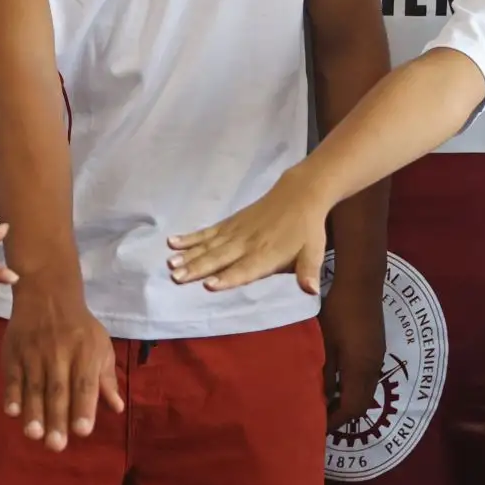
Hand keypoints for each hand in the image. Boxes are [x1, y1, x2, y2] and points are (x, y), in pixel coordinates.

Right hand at [3, 285, 124, 450]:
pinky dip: (11, 394)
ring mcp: (34, 352)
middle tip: (56, 446)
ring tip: (34, 435)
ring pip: (33, 386)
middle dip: (56, 418)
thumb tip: (118, 407)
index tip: (82, 431)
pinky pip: (12, 375)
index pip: (84, 383)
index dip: (84, 407)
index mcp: (85, 352)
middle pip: (58, 390)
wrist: (47, 294)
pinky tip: (12, 412)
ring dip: (33, 412)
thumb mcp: (100, 346)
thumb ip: (106, 378)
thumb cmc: (80, 327)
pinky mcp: (14, 352)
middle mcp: (59, 353)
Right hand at [166, 171, 330, 292]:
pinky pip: (208, 232)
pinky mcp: (230, 223)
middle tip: (176, 276)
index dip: (227, 278)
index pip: (244, 269)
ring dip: (189, 254)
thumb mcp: (314, 252)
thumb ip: (308, 271)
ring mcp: (236, 231)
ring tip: (170, 262)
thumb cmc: (306, 229)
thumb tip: (311, 290)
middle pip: (219, 258)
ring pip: (209, 245)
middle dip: (197, 268)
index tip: (208, 284)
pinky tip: (174, 241)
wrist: (300, 194)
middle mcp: (247, 244)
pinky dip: (191, 237)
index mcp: (266, 254)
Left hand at [319, 274, 385, 430]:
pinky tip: (337, 381)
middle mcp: (373, 368)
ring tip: (326, 402)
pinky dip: (353, 387)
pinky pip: (367, 378)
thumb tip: (321, 399)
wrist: (360, 284)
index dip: (336, 420)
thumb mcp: (324, 343)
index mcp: (361, 369)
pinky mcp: (376, 348)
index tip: (318, 427)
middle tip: (321, 418)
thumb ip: (325, 373)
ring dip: (348, 400)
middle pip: (362, 403)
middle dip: (343, 414)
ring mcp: (377, 357)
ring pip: (365, 391)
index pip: (352, 407)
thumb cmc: (337, 312)